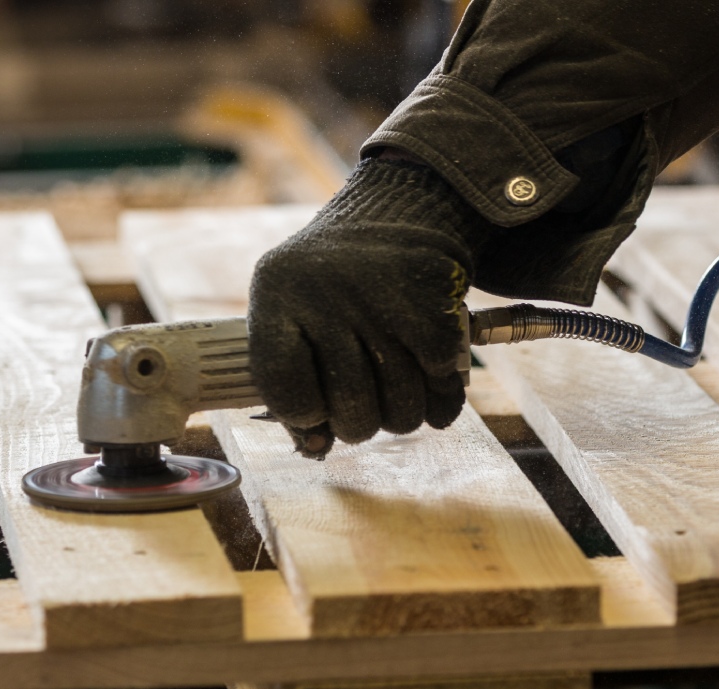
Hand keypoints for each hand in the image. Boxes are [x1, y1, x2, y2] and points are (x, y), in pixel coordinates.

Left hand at [248, 158, 493, 457]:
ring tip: (396, 390)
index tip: (315, 404)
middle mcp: (327, 291)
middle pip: (350, 410)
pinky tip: (431, 379)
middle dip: (359, 422)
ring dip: (403, 415)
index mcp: (277, 291)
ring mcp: (385, 298)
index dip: (303, 413)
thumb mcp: (295, 313)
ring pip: (400, 409)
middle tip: (364, 403)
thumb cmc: (336, 283)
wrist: (402, 209)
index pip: (284, 390)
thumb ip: (295, 381)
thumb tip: (316, 449)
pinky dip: (441, 396)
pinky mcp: (436, 304)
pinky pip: (441, 385)